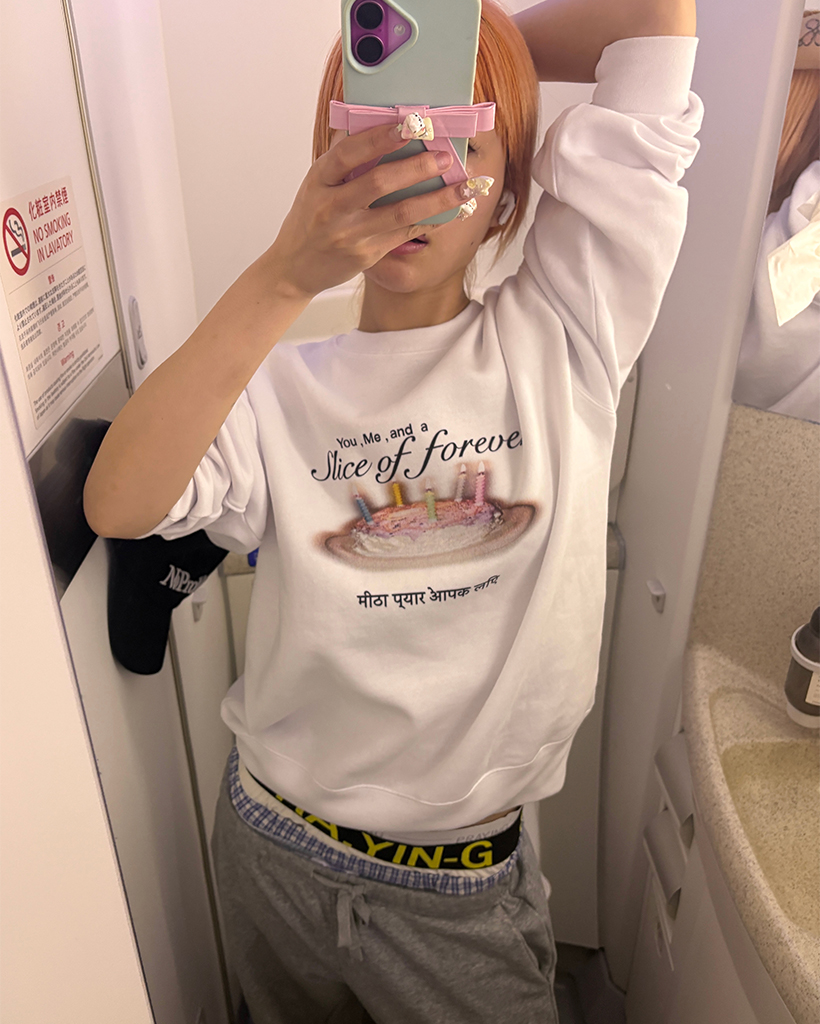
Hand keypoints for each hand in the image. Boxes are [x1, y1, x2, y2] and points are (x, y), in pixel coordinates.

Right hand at [265, 123, 465, 297]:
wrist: (294, 267)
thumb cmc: (311, 218)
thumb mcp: (317, 183)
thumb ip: (343, 158)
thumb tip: (376, 121)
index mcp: (319, 180)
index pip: (349, 153)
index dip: (380, 137)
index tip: (410, 123)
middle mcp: (332, 207)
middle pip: (379, 182)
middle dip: (417, 167)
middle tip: (446, 156)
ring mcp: (350, 234)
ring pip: (399, 213)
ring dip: (436, 199)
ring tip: (464, 187)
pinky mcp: (366, 255)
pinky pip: (404, 234)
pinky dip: (431, 220)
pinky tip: (453, 211)